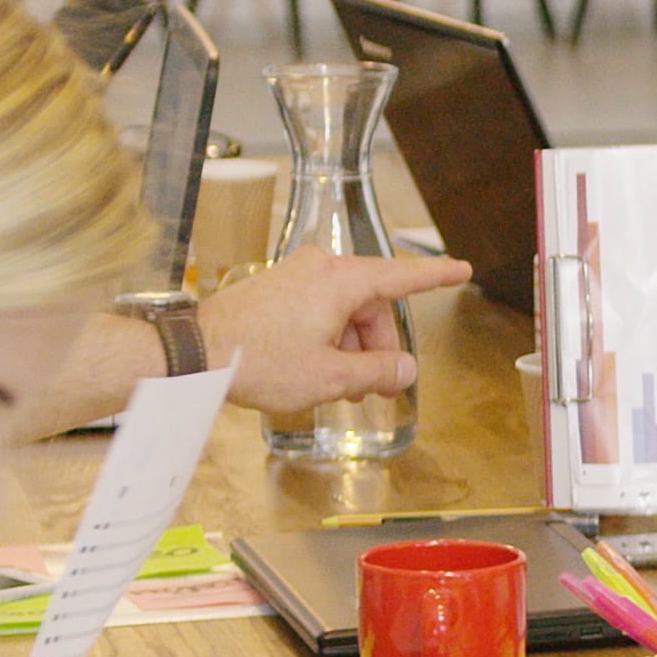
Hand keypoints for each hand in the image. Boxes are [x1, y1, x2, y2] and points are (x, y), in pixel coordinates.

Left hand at [199, 252, 474, 416]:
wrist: (194, 352)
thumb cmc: (258, 360)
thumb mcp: (329, 376)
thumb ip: (377, 370)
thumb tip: (406, 368)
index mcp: (341, 282)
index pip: (402, 276)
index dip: (436, 275)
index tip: (461, 270)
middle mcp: (321, 269)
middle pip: (372, 305)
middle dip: (379, 346)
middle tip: (376, 387)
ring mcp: (296, 276)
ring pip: (345, 311)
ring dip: (352, 347)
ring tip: (340, 386)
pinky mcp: (277, 288)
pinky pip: (320, 310)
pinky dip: (329, 338)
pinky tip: (318, 369)